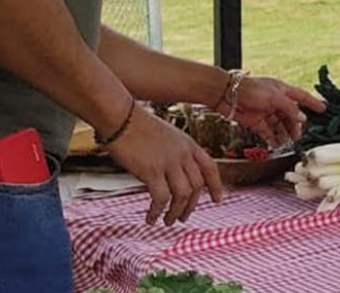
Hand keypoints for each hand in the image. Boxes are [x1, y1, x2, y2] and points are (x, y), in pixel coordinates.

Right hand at [106, 108, 223, 225]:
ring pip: (183, 195)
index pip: (210, 168)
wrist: (121, 117)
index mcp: (189, 144)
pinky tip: (150, 218)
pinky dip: (157, 211)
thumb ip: (175, 153)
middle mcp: (183, 153)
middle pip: (197, 186)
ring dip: (176, 212)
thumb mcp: (166, 136)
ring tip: (167, 221)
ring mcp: (169, 162)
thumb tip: (173, 174)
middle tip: (183, 217)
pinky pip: (161, 198)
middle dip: (191, 205)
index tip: (218, 200)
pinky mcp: (152, 170)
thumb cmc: (137, 126)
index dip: (216, 185)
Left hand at [218, 77, 325, 146]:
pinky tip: (278, 145)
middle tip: (301, 137)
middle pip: (290, 115)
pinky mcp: (256, 121)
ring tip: (290, 144)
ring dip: (285, 134)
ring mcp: (266, 112)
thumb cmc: (251, 90)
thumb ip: (290, 108)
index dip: (313, 103)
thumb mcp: (274, 97)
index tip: (323, 109)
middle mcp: (275, 101)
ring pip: (280, 125)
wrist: (226, 94)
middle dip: (296, 126)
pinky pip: (268, 132)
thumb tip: (303, 119)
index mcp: (282, 90)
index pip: (302, 97)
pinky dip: (273, 139)